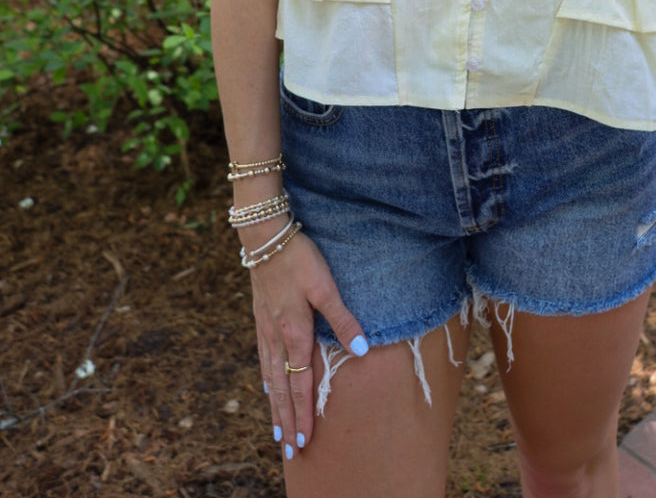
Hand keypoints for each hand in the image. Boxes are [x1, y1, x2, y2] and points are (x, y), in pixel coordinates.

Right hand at [249, 229, 367, 458]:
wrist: (265, 236)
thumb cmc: (299, 259)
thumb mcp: (325, 286)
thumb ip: (343, 319)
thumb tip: (361, 351)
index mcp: (295, 333)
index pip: (300, 383)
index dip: (302, 413)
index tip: (303, 440)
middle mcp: (277, 337)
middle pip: (282, 388)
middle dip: (286, 420)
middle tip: (289, 451)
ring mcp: (265, 328)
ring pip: (270, 376)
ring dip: (275, 405)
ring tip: (277, 429)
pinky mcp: (261, 317)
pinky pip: (263, 358)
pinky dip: (267, 380)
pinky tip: (268, 386)